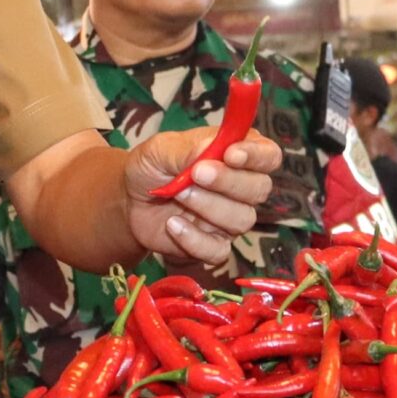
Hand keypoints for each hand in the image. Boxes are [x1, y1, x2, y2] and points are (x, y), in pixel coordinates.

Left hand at [125, 128, 281, 266]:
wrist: (128, 201)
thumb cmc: (152, 168)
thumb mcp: (160, 149)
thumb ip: (187, 148)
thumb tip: (212, 147)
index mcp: (237, 156)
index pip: (268, 155)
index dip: (256, 155)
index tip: (231, 154)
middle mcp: (241, 189)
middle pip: (259, 189)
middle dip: (229, 181)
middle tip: (197, 173)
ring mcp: (229, 220)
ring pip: (242, 219)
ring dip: (209, 206)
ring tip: (177, 193)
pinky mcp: (213, 246)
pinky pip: (218, 250)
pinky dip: (194, 239)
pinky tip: (172, 224)